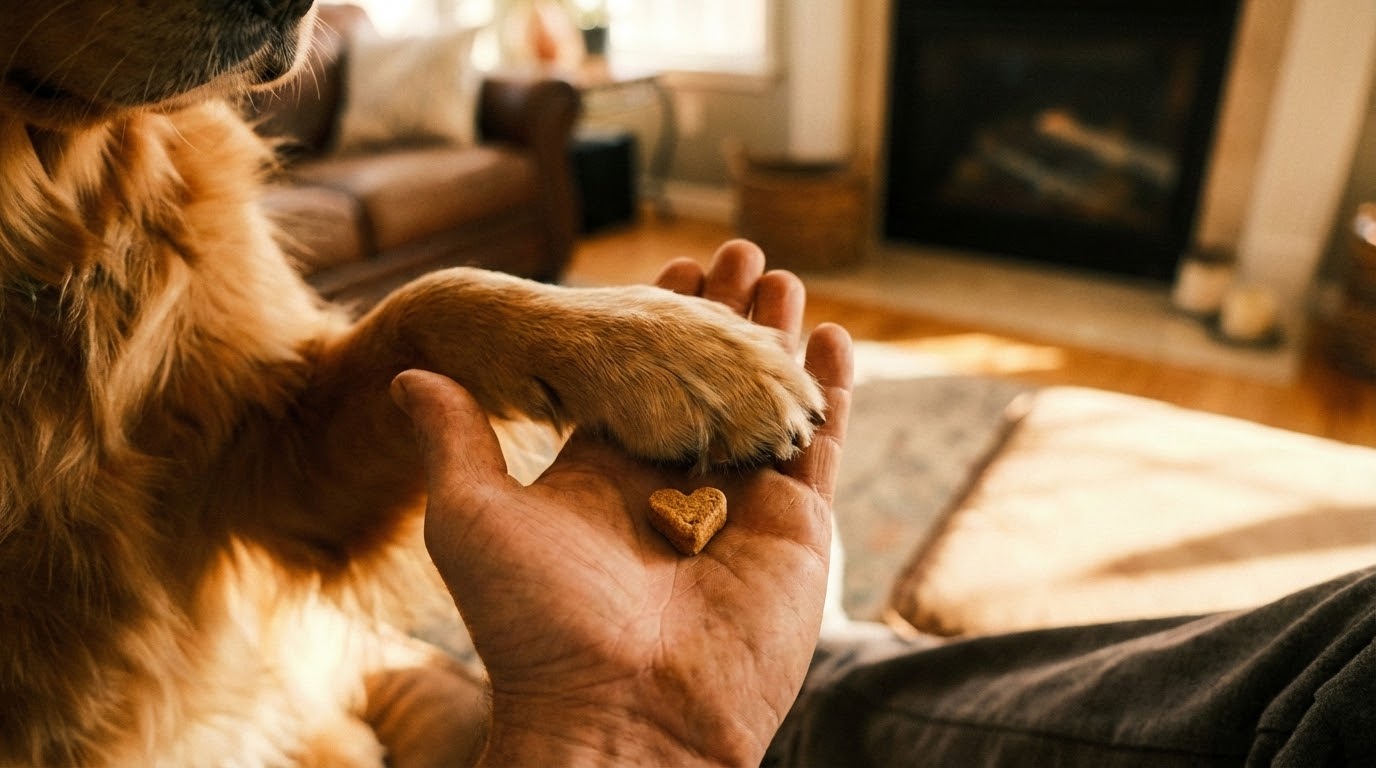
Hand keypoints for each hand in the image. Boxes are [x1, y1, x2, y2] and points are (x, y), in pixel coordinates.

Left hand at [391, 240, 853, 766]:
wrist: (622, 718)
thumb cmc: (538, 627)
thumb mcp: (475, 519)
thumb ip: (453, 440)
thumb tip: (408, 375)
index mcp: (604, 476)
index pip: (637, 381)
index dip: (654, 324)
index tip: (671, 266)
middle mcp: (674, 486)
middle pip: (705, 382)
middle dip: (721, 317)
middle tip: (737, 251)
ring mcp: (739, 507)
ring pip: (763, 402)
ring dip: (774, 339)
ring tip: (779, 274)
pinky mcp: (794, 530)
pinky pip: (817, 447)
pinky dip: (829, 392)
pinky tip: (829, 336)